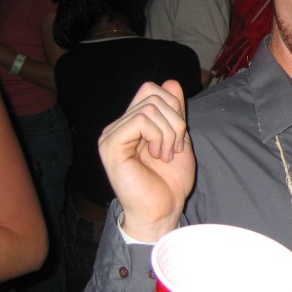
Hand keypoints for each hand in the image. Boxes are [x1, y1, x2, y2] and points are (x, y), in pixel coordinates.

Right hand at [98, 80, 195, 241]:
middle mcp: (118, 126)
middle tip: (176, 147)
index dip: (174, 105)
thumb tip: (171, 81)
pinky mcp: (111, 145)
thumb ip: (175, 113)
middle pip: (152, 93)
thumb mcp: (180, 140)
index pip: (152, 89)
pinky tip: (159, 155)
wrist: (162, 210)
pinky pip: (140, 120)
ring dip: (170, 132)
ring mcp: (112, 135)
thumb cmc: (170, 183)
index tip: (180, 137)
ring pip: (150, 108)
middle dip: (176, 119)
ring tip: (167, 155)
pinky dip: (159, 136)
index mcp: (132, 124)